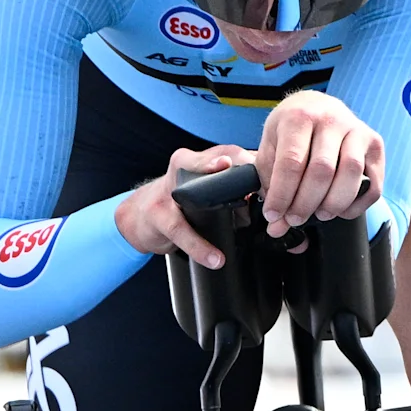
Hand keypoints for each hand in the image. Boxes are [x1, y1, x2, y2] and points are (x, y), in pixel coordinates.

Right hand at [115, 143, 255, 269]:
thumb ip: (229, 187)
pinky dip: (199, 246)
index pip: (228, 152)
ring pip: (192, 193)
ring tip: (239, 215)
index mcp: (198, 160)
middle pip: (211, 160)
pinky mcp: (158, 216)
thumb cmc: (176, 201)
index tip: (271, 169)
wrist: (139, 216)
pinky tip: (214, 258)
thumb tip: (267, 195)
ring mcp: (168, 191)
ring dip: (215, 201)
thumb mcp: (200, 187)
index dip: (250, 159)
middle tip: (256, 175)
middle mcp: (181, 170)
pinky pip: (180, 230)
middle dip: (232, 164)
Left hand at [252, 91, 383, 233]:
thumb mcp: (270, 148)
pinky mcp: (375, 144)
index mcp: (299, 117)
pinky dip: (359, 204)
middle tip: (294, 218)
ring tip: (319, 214)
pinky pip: (374, 182)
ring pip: (351, 174)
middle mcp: (331, 119)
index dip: (282, 195)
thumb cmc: (290, 130)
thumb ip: (269, 185)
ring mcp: (357, 130)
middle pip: (323, 170)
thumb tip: (277, 226)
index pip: (292, 162)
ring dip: (333, 203)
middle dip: (306, 203)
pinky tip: (341, 211)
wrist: (316, 105)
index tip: (273, 215)